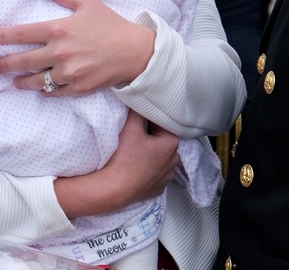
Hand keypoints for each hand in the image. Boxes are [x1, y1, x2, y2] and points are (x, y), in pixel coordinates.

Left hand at [0, 0, 155, 95]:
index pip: (22, 34)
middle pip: (22, 61)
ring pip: (35, 81)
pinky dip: (45, 91)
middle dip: (5, 64)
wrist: (134, 50)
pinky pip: (53, 92)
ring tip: (14, 81)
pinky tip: (40, 88)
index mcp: (58, 30)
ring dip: (21, 81)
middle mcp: (59, 53)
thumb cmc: (111, 24)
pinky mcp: (77, 88)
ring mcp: (67, 73)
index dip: (3, 37)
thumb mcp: (87, 2)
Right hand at [53, 111, 178, 218]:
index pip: (162, 124)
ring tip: (133, 154)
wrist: (114, 189)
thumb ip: (138, 110)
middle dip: (150, 137)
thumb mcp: (131, 127)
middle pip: (161, 141)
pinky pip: (154, 173)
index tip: (137, 124)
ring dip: (150, 154)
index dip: (148, 121)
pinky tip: (135, 168)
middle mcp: (174, 160)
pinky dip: (147, 169)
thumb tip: (141, 99)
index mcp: (172, 143)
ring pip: (159, 157)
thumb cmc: (124, 158)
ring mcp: (167, 177)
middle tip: (133, 137)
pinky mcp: (158, 189)